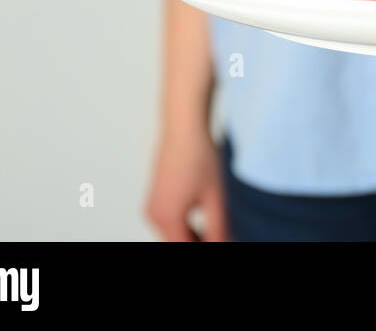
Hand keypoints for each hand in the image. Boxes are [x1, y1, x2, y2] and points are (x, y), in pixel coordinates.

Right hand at [144, 126, 228, 240]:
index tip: (221, 240)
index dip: (205, 246)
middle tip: (222, 236)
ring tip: (216, 229)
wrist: (184, 128)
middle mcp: (154, 215)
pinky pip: (169, 222)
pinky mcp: (154, 199)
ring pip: (172, 234)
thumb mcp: (215, 196)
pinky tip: (204, 218)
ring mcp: (151, 207)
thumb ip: (218, 227)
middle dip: (197, 242)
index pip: (184, 247)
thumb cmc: (199, 156)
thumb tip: (224, 243)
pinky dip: (184, 225)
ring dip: (192, 236)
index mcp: (168, 217)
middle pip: (177, 243)